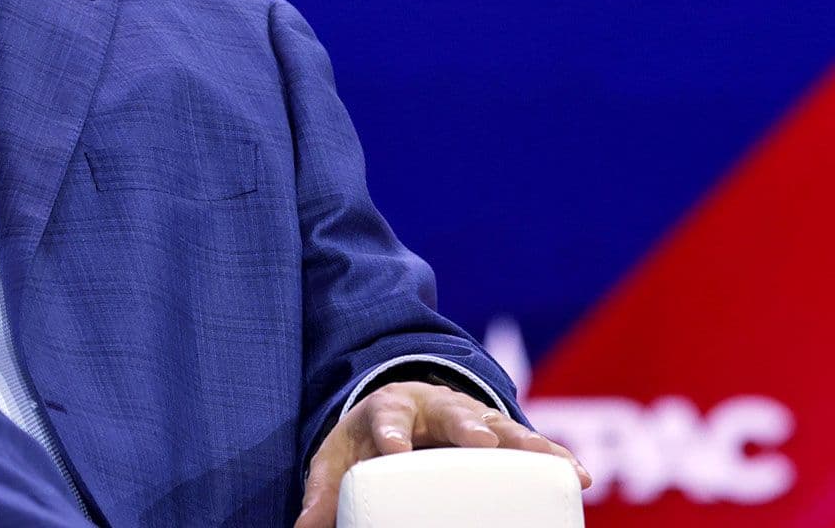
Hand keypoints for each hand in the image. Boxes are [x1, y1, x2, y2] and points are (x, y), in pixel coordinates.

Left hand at [294, 381, 590, 527]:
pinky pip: (531, 445)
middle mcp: (436, 407)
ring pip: (501, 425)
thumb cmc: (367, 441)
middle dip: (466, 426)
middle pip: (452, 412)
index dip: (391, 432)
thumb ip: (323, 494)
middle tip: (478, 440)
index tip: (395, 448)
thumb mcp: (340, 460)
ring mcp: (473, 417)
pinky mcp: (501, 435)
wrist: (398, 410)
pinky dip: (555, 457)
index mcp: (390, 410)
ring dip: (524, 442)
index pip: (387, 416)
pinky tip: (578, 478)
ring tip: (551, 463)